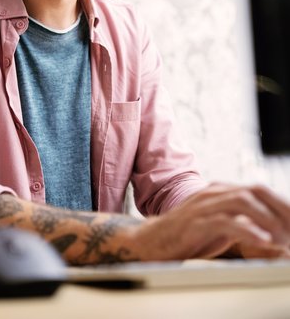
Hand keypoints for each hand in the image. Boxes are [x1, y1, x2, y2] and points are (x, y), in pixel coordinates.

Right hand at [131, 183, 289, 260]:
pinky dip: (247, 230)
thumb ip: (243, 225)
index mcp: (221, 192)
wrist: (152, 241)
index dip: (280, 203)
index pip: (258, 189)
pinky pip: (224, 221)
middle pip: (254, 191)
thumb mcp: (220, 228)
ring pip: (242, 202)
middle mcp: (214, 193)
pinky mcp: (194, 222)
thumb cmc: (187, 236)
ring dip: (267, 219)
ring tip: (283, 237)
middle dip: (279, 208)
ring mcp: (203, 206)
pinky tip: (261, 240)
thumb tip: (273, 235)